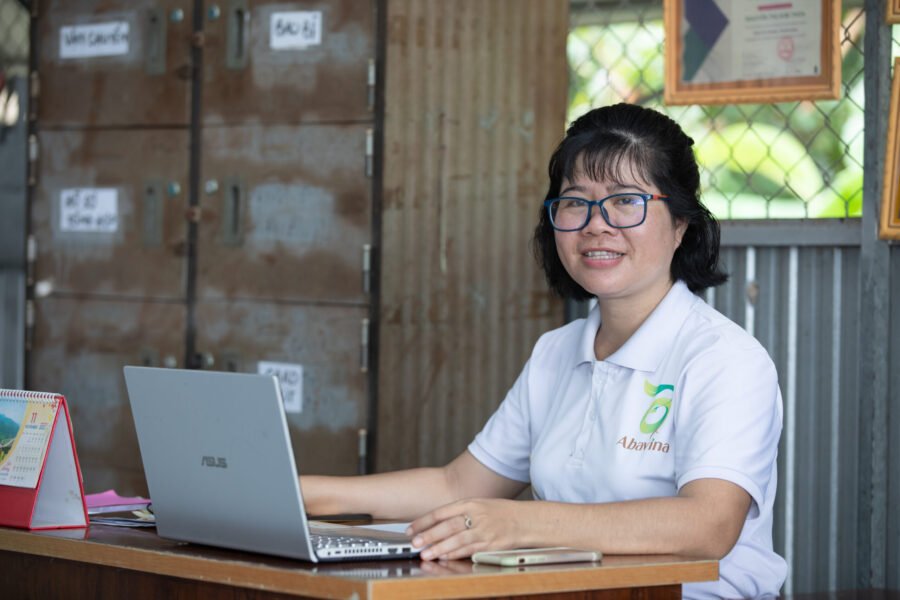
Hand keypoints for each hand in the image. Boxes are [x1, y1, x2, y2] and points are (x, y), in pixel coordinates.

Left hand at [406, 498, 526, 560]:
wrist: (526, 520)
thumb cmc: (500, 512)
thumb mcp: (479, 504)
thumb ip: (459, 512)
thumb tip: (435, 523)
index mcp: (470, 503)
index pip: (441, 512)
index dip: (424, 521)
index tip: (411, 529)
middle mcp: (476, 515)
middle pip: (447, 526)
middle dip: (428, 536)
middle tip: (415, 543)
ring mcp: (484, 530)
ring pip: (456, 540)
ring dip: (439, 548)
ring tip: (426, 554)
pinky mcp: (490, 544)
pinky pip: (469, 550)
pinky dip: (455, 554)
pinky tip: (444, 557)